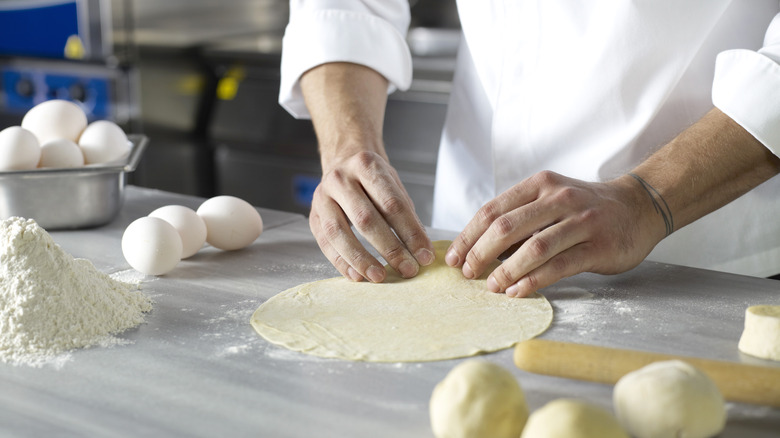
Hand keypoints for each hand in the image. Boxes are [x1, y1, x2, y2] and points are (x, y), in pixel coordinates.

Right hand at [309, 150, 434, 282]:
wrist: (342, 163)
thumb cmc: (371, 178)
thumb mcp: (393, 185)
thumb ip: (405, 214)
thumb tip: (420, 248)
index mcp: (366, 166)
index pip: (392, 204)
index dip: (410, 232)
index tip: (424, 255)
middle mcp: (340, 179)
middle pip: (366, 219)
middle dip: (390, 248)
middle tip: (407, 269)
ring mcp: (322, 197)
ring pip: (339, 233)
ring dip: (361, 259)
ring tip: (380, 276)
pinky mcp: (313, 216)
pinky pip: (325, 244)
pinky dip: (342, 263)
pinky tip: (357, 275)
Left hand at [445, 171, 666, 296]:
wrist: (639, 207)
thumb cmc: (585, 209)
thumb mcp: (550, 201)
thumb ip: (520, 220)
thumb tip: (477, 249)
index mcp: (539, 186)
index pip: (492, 210)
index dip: (468, 236)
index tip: (454, 257)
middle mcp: (559, 198)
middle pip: (507, 227)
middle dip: (480, 253)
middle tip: (468, 274)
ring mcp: (581, 221)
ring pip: (534, 247)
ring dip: (506, 270)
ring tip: (492, 287)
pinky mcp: (599, 246)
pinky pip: (560, 265)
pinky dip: (534, 280)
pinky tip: (518, 292)